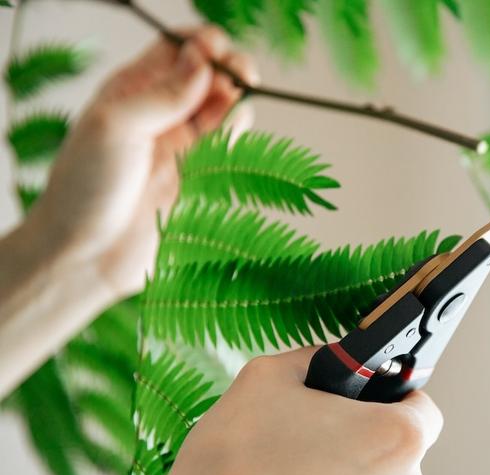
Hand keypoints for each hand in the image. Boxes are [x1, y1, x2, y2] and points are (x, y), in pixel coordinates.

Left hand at [29, 26, 257, 297]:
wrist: (89, 253)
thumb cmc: (86, 187)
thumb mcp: (115, 126)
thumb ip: (164, 94)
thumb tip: (204, 63)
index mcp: (133, 89)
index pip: (177, 48)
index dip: (201, 44)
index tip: (216, 51)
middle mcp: (162, 111)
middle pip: (210, 75)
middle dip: (229, 69)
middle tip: (241, 77)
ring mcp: (184, 143)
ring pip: (227, 108)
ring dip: (238, 101)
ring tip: (236, 106)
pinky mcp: (202, 174)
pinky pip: (232, 144)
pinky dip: (240, 133)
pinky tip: (234, 133)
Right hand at [156, 348, 442, 474]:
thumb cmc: (234, 457)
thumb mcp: (271, 375)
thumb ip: (319, 359)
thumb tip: (334, 357)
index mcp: (397, 438)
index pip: (424, 411)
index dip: (395, 401)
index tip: (371, 403)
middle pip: (404, 452)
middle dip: (371, 441)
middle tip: (328, 437)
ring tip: (310, 468)